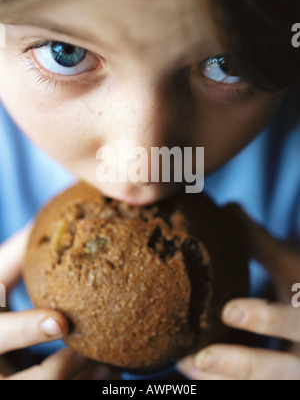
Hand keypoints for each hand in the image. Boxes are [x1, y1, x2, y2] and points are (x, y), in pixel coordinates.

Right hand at [0, 224, 118, 379]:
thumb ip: (15, 255)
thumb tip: (46, 216)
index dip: (26, 330)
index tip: (61, 321)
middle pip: (22, 382)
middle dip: (58, 369)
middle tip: (86, 352)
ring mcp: (7, 380)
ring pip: (42, 390)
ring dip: (78, 380)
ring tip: (106, 365)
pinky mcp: (23, 385)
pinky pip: (56, 393)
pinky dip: (83, 385)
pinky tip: (106, 372)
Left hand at [177, 206, 299, 379]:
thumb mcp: (292, 265)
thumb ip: (262, 242)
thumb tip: (226, 207)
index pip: (295, 322)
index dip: (265, 319)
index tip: (228, 310)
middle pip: (283, 371)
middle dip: (243, 366)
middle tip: (201, 357)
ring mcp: (294, 374)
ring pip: (266, 385)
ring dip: (225, 381)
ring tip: (186, 364)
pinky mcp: (280, 379)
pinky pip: (253, 389)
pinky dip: (223, 384)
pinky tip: (194, 372)